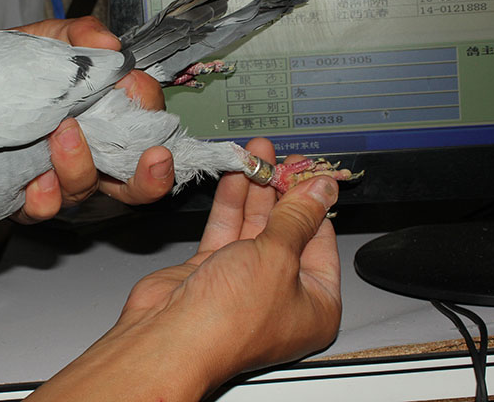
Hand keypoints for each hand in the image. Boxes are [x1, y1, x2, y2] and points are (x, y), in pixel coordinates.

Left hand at [11, 17, 174, 223]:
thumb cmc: (21, 64)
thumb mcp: (52, 38)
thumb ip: (82, 35)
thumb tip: (109, 44)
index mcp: (107, 119)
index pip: (146, 125)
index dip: (149, 112)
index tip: (136, 90)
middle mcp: (92, 155)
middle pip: (136, 184)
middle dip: (151, 178)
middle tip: (156, 157)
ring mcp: (62, 179)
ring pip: (85, 189)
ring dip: (79, 165)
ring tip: (63, 133)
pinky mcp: (28, 197)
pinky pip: (43, 208)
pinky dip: (44, 197)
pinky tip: (36, 180)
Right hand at [29, 138, 341, 400]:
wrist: (171, 338)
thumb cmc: (230, 319)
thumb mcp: (278, 256)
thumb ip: (298, 216)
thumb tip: (320, 189)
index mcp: (315, 302)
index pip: (322, 239)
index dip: (313, 200)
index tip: (306, 169)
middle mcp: (281, 293)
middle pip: (287, 229)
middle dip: (281, 190)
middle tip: (279, 158)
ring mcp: (244, 282)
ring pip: (254, 226)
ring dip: (255, 189)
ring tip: (257, 155)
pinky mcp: (212, 272)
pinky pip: (227, 230)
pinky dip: (230, 202)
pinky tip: (235, 175)